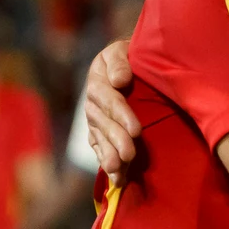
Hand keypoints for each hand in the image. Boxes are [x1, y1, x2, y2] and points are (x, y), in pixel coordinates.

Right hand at [85, 40, 140, 175]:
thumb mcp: (122, 50)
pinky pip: (99, 148)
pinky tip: (116, 178)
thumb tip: (119, 80)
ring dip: (109, 156)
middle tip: (129, 155)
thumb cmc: (129, 54)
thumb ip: (119, 62)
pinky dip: (106, 163)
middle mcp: (92, 103)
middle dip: (117, 140)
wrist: (127, 63)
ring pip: (100, 139)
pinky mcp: (98, 132)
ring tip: (118, 171)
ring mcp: (94, 120)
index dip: (122, 116)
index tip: (136, 131)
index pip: (110, 100)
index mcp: (98, 80)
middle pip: (104, 124)